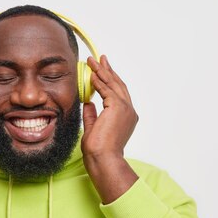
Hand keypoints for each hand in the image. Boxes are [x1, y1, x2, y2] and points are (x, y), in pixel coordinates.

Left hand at [81, 55, 139, 203]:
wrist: (103, 158)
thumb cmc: (99, 150)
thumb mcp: (94, 128)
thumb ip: (92, 114)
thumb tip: (88, 102)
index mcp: (126, 117)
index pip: (117, 94)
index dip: (109, 81)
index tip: (101, 71)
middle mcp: (129, 111)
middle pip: (118, 85)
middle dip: (108, 71)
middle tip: (100, 58)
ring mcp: (126, 109)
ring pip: (113, 85)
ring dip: (102, 71)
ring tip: (93, 60)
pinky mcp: (118, 107)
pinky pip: (107, 90)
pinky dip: (99, 81)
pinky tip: (92, 74)